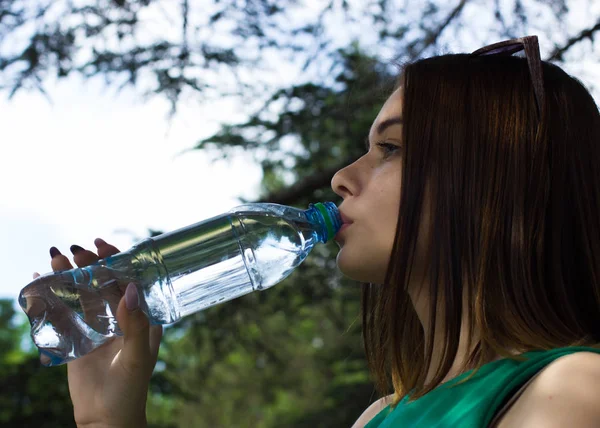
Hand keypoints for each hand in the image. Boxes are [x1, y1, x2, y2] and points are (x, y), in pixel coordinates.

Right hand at [34, 238, 162, 427]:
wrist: (106, 420)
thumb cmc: (130, 389)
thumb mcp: (136, 356)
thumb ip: (135, 324)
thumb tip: (130, 289)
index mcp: (142, 317)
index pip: (130, 279)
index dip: (118, 259)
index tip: (103, 244)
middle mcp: (121, 317)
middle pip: (103, 281)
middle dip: (90, 263)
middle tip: (75, 251)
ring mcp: (98, 326)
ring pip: (82, 293)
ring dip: (69, 275)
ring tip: (54, 258)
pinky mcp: (77, 339)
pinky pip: (64, 312)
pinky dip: (52, 296)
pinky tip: (39, 281)